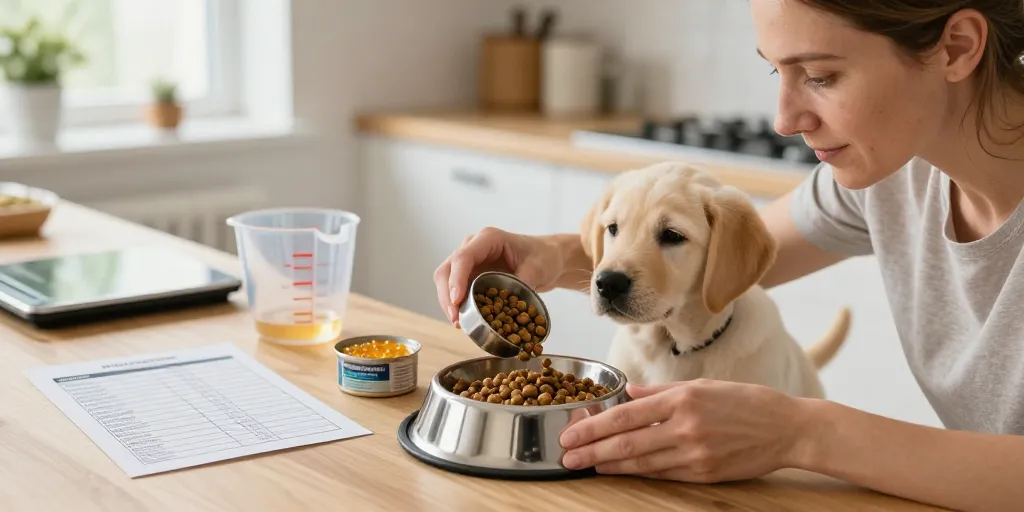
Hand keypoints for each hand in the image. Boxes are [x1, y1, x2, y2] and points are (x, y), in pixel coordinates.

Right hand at [434, 227, 564, 326]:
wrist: (547, 258)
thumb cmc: (543, 256)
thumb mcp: (538, 269)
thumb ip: (523, 284)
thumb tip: (510, 306)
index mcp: (488, 239)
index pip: (463, 257)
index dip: (456, 280)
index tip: (457, 301)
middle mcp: (473, 247)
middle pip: (447, 269)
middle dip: (447, 295)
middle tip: (456, 319)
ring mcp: (470, 261)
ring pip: (446, 281)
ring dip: (448, 303)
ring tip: (459, 324)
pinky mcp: (471, 275)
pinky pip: (456, 290)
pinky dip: (457, 305)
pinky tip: (464, 321)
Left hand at [558, 379, 810, 482]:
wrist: (788, 428)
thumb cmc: (746, 401)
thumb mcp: (702, 386)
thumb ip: (661, 391)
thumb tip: (629, 393)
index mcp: (682, 398)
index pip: (625, 415)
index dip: (593, 427)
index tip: (571, 433)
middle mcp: (685, 426)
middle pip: (626, 442)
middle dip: (591, 450)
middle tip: (567, 457)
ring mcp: (695, 453)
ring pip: (641, 463)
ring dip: (610, 465)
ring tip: (587, 465)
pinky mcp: (705, 473)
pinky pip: (663, 474)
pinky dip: (638, 473)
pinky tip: (620, 471)